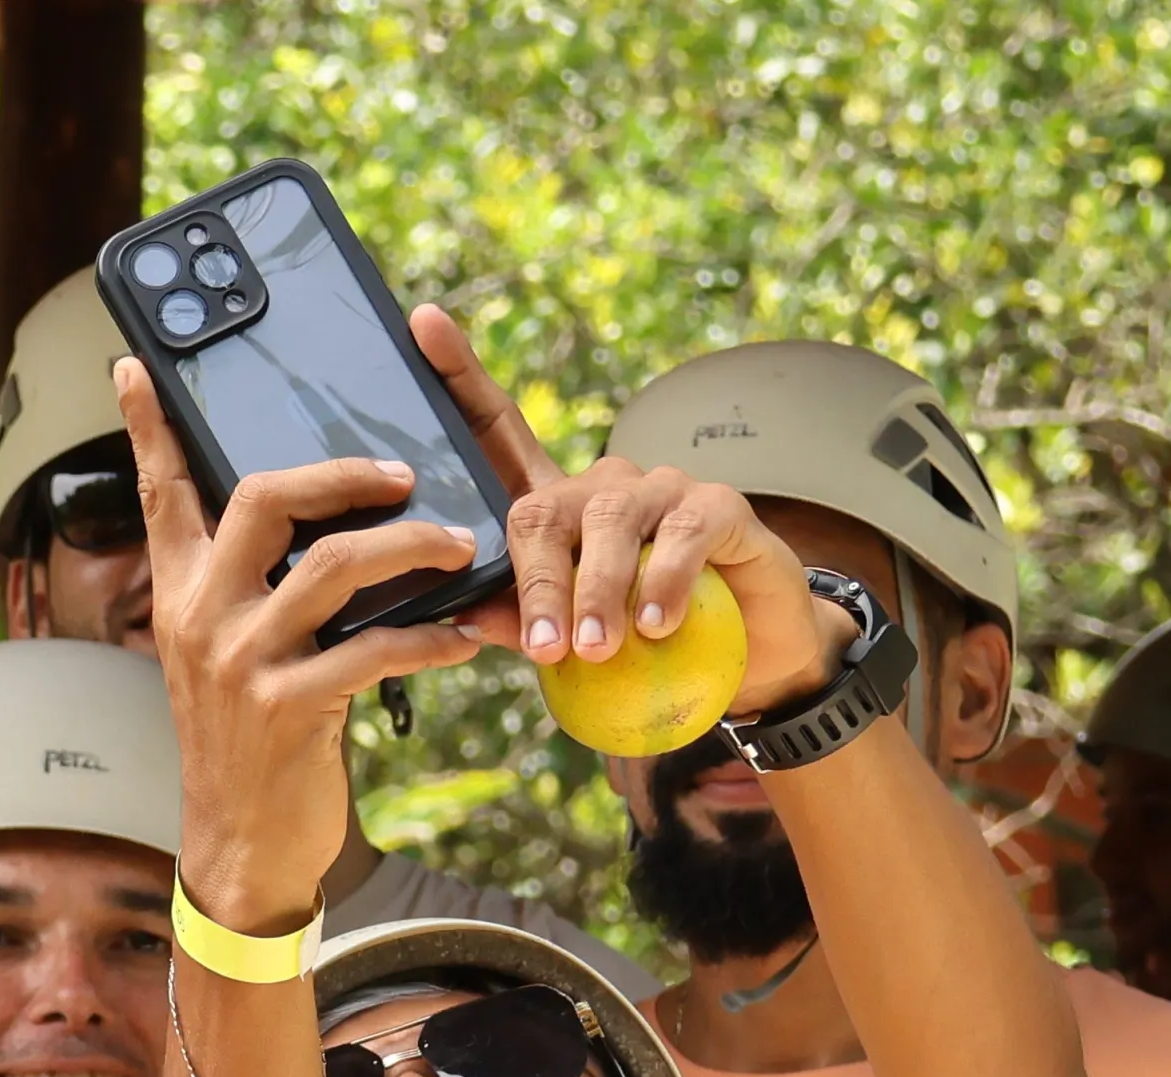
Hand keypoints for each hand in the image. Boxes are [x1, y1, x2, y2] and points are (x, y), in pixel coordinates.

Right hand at [114, 356, 488, 931]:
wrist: (242, 847)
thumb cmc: (250, 747)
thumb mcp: (226, 662)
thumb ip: (245, 595)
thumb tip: (313, 533)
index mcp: (181, 596)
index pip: (163, 494)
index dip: (149, 427)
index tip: (136, 363)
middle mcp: (202, 619)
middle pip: (265, 499)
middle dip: (343, 473)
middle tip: (401, 475)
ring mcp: (243, 663)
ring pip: (334, 568)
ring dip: (409, 547)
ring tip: (458, 545)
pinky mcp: (289, 711)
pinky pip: (375, 651)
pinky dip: (430, 639)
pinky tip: (464, 636)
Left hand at [410, 302, 844, 711]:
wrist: (747, 658)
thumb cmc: (647, 651)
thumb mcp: (575, 644)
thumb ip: (521, 623)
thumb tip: (465, 614)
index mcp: (557, 511)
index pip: (500, 433)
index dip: (461, 379)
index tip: (423, 324)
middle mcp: (603, 486)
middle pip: (546, 507)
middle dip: (537, 579)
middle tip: (545, 647)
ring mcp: (660, 489)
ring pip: (610, 522)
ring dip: (598, 589)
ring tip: (597, 649)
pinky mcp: (718, 507)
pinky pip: (682, 536)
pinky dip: (665, 582)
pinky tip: (656, 626)